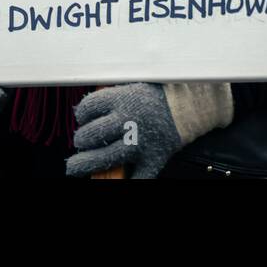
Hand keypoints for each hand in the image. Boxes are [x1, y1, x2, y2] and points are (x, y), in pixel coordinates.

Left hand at [66, 83, 184, 178]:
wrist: (190, 105)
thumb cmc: (160, 93)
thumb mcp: (134, 84)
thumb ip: (113, 96)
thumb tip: (87, 111)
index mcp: (124, 98)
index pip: (88, 107)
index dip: (81, 114)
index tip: (83, 117)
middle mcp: (129, 120)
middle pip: (90, 135)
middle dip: (81, 140)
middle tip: (82, 141)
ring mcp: (140, 142)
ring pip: (103, 159)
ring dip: (84, 164)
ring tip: (75, 167)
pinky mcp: (154, 158)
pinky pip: (136, 178)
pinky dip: (124, 182)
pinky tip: (114, 180)